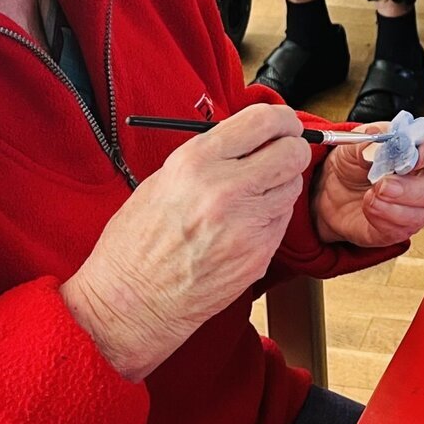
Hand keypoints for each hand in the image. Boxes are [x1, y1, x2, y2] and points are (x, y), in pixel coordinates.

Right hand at [59, 103, 312, 381]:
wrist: (130, 304)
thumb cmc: (136, 244)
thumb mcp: (163, 180)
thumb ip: (209, 156)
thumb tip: (247, 139)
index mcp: (196, 163)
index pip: (264, 121)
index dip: (281, 119)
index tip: (282, 124)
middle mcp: (225, 189)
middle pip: (292, 152)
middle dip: (291, 149)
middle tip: (282, 153)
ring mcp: (246, 225)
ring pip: (293, 186)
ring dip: (281, 184)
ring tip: (254, 193)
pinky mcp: (258, 255)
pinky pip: (282, 220)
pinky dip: (272, 216)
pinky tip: (246, 222)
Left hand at [311, 123, 423, 246]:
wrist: (335, 188)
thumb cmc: (356, 161)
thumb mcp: (355, 142)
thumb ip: (369, 139)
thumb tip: (377, 138)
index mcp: (423, 149)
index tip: (416, 157)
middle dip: (410, 189)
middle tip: (384, 185)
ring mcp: (418, 208)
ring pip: (419, 214)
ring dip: (391, 207)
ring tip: (369, 196)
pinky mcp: (401, 229)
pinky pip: (400, 230)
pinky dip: (381, 219)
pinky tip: (368, 208)